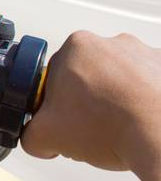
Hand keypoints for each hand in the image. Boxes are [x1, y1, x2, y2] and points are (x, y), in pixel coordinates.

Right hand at [22, 31, 160, 180]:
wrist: (159, 136)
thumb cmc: (112, 126)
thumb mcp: (49, 135)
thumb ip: (31, 133)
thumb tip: (35, 137)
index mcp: (76, 47)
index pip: (56, 73)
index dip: (58, 99)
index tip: (67, 116)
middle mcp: (110, 43)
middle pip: (89, 72)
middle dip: (89, 96)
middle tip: (93, 123)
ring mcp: (143, 54)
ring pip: (121, 77)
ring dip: (119, 96)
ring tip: (121, 124)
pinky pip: (148, 84)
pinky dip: (144, 99)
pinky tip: (140, 120)